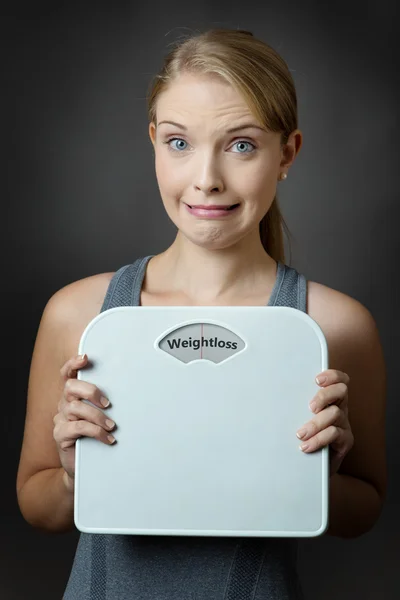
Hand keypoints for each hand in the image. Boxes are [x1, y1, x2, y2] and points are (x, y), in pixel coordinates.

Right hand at [53, 354, 116, 488]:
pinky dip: (96, 431)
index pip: (68, 375)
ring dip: (98, 416)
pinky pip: (78, 427)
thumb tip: (133, 392)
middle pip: (71, 386)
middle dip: (91, 390)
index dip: (73, 364)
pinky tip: (108, 438)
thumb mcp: (102, 417)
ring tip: (112, 426)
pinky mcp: (61, 435)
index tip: (85, 357)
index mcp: (74, 396)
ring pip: (76, 407)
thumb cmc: (95, 438)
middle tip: (108, 403)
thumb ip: (107, 404)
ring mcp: (61, 419)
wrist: (84, 468)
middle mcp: (64, 405)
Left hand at [296, 369, 353, 476]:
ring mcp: (344, 424)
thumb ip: (293, 405)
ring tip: (300, 434)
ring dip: (315, 423)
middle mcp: (340, 408)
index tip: (316, 380)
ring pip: (335, 413)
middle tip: (309, 407)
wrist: (310, 467)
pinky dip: (318, 439)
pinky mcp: (345, 441)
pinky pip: (334, 434)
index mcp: (330, 398)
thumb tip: (271, 393)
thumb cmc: (301, 437)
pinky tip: (306, 446)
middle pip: (341, 391)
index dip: (332, 376)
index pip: (339, 379)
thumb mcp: (297, 417)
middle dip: (324, 395)